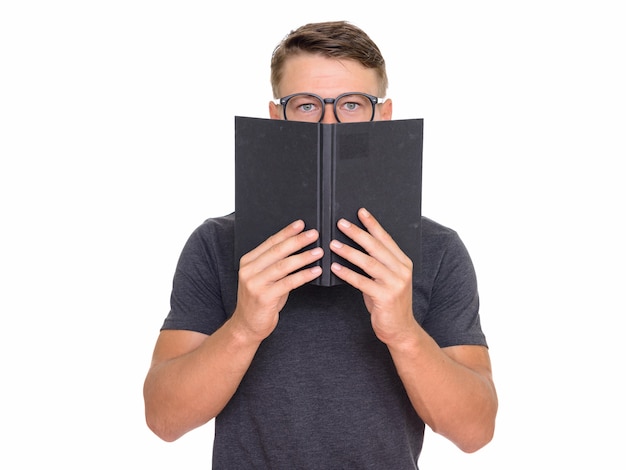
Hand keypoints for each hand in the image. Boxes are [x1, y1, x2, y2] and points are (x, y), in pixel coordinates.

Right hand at [234, 220, 323, 341]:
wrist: (247, 325)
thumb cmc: (260, 300)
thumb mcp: (265, 278)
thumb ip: (276, 263)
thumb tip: (298, 246)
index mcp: (248, 261)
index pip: (270, 242)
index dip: (287, 232)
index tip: (301, 224)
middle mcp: (249, 270)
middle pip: (277, 251)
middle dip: (298, 241)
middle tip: (314, 234)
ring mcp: (255, 284)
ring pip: (284, 265)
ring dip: (304, 257)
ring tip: (319, 251)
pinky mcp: (264, 297)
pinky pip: (288, 282)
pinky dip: (304, 275)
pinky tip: (315, 270)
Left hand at [329, 208, 414, 344]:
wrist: (400, 330)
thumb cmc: (389, 303)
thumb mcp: (386, 280)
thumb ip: (376, 264)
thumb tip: (356, 247)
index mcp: (403, 262)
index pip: (386, 238)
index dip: (372, 224)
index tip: (360, 212)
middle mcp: (402, 270)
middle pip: (376, 247)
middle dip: (357, 233)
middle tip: (341, 223)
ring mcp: (395, 284)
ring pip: (369, 262)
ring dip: (349, 251)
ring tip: (333, 244)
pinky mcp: (385, 297)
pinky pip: (362, 282)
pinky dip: (347, 273)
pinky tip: (335, 267)